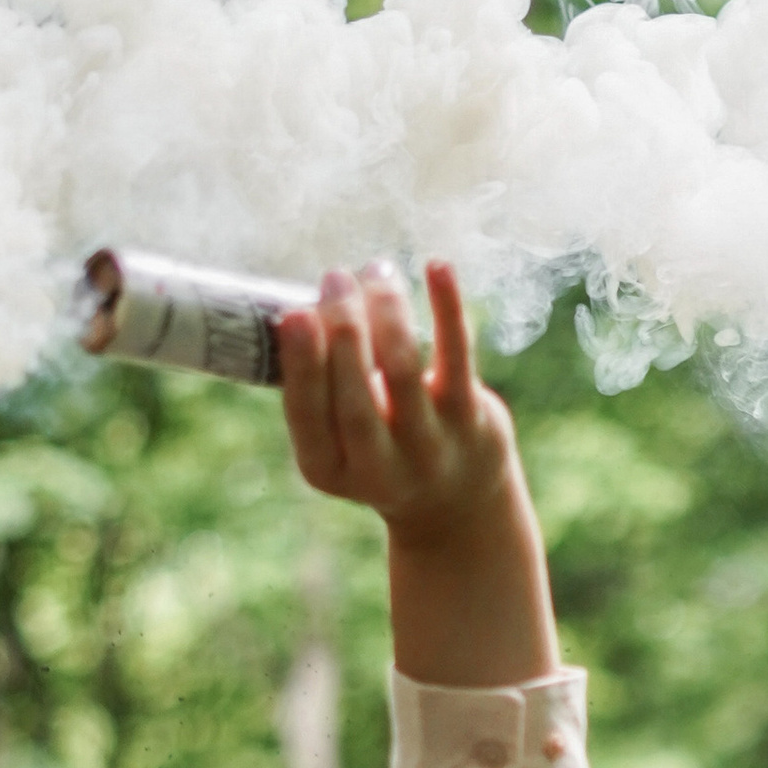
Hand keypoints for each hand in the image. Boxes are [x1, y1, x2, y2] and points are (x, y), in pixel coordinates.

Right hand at [277, 261, 560, 690]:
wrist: (457, 501)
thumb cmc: (380, 445)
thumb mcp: (337, 432)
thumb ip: (319, 381)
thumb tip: (309, 299)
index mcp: (327, 468)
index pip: (308, 416)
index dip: (302, 365)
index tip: (294, 313)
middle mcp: (379, 469)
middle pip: (355, 400)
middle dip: (342, 332)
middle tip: (334, 278)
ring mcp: (430, 448)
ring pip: (404, 371)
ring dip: (386, 313)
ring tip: (375, 271)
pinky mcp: (473, 421)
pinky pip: (458, 356)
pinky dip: (446, 308)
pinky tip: (436, 266)